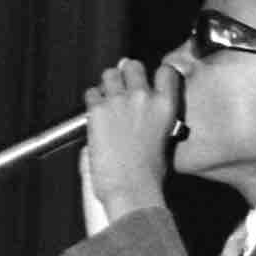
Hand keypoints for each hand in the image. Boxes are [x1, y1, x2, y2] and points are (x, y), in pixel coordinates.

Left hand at [78, 55, 174, 223]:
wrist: (131, 189)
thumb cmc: (147, 174)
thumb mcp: (163, 139)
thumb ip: (154, 115)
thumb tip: (142, 104)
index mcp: (165, 106)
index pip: (165, 71)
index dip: (155, 74)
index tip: (149, 79)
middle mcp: (143, 97)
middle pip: (132, 66)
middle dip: (126, 75)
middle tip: (122, 91)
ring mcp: (119, 101)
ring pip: (109, 74)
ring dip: (106, 85)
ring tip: (107, 102)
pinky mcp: (98, 110)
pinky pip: (90, 93)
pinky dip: (91, 102)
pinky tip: (95, 116)